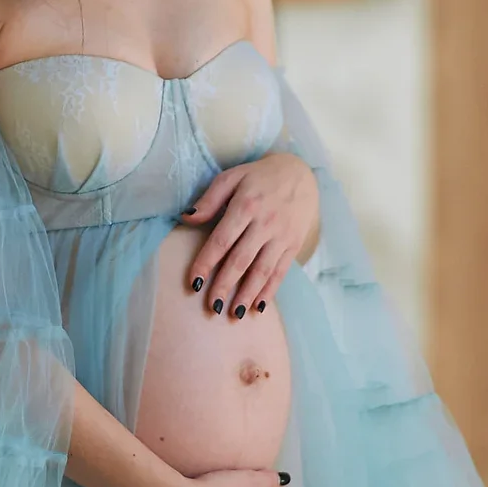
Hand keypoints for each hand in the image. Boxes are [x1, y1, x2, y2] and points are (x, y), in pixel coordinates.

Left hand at [178, 150, 317, 319]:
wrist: (300, 173)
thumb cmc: (259, 177)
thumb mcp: (232, 177)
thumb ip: (209, 199)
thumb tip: (187, 218)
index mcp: (245, 206)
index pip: (221, 240)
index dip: (206, 262)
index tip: (194, 283)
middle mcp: (265, 223)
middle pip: (241, 260)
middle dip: (225, 285)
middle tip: (212, 306)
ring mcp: (281, 236)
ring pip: (262, 270)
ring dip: (247, 294)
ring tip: (234, 313)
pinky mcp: (294, 244)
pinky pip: (281, 271)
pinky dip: (269, 290)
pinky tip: (258, 306)